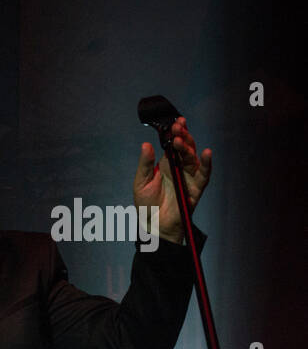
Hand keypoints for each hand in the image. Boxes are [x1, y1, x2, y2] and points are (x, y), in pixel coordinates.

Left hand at [133, 116, 211, 243]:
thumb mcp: (141, 181)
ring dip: (188, 147)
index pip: (173, 145)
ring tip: (180, 139)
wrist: (154, 226)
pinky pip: (204, 173)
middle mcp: (179, 168)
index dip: (175, 133)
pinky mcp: (196, 187)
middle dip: (182, 136)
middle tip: (177, 126)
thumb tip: (146, 144)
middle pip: (185, 148)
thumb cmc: (147, 205)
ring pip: (193, 157)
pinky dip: (207, 163)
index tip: (174, 123)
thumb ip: (145, 164)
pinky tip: (207, 152)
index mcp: (166, 164)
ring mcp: (189, 177)